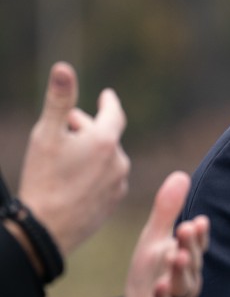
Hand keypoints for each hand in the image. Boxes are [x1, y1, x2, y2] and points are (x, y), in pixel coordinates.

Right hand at [18, 61, 129, 255]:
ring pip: (107, 158)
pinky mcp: (114, 202)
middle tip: (66, 123)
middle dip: (88, 127)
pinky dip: (95, 171)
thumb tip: (64, 66)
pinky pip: (106, 178)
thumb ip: (58, 100)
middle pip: (106, 135)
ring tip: (69, 153)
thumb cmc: (43, 179)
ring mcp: (119, 183)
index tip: (106, 96)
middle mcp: (119, 161)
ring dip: (92, 150)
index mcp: (105, 141)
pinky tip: (77, 177)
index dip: (109, 103)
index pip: (114, 113)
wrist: (46, 230)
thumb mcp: (46, 135)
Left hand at [120, 171, 208, 296]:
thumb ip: (168, 211)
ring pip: (183, 284)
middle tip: (186, 229)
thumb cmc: (152, 276)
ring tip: (175, 257)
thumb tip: (181, 174)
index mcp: (186, 258)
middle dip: (190, 246)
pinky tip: (159, 288)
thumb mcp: (155, 241)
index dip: (198, 234)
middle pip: (192, 261)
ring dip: (180, 271)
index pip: (196, 244)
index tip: (196, 221)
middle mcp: (186, 278)